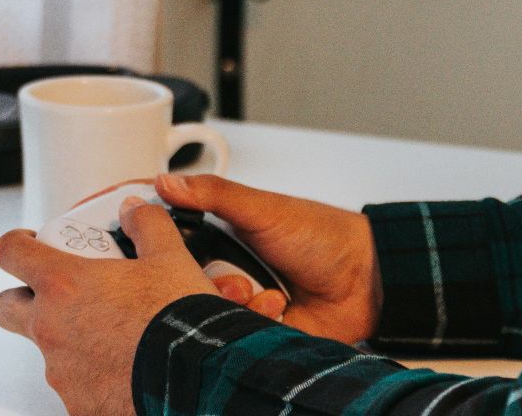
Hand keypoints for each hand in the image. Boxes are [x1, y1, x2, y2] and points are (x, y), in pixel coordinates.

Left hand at [0, 197, 221, 415]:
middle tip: (57, 294)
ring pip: (47, 349)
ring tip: (113, 334)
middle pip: (6, 307)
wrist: (201, 378)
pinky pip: (75, 384)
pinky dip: (92, 373)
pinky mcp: (78, 404)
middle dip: (23, 298)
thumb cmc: (180, 320)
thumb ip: (146, 225)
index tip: (28, 244)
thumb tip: (135, 211)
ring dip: (68, 338)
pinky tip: (124, 366)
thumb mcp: (170, 257)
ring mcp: (61, 371)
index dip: (15, 243)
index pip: (9, 252)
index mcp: (64, 284)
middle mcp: (51, 329)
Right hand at [153, 173, 380, 342]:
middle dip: (203, 283)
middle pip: (186, 284)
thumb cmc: (321, 236)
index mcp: (222, 237)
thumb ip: (214, 194)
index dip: (166, 251)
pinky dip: (253, 325)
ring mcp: (242, 303)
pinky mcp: (257, 332)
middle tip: (232, 277)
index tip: (155, 249)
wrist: (366, 279)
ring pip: (209, 314)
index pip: (176, 246)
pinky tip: (276, 310)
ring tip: (259, 293)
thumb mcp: (263, 209)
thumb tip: (167, 181)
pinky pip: (235, 339)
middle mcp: (228, 271)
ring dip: (233, 304)